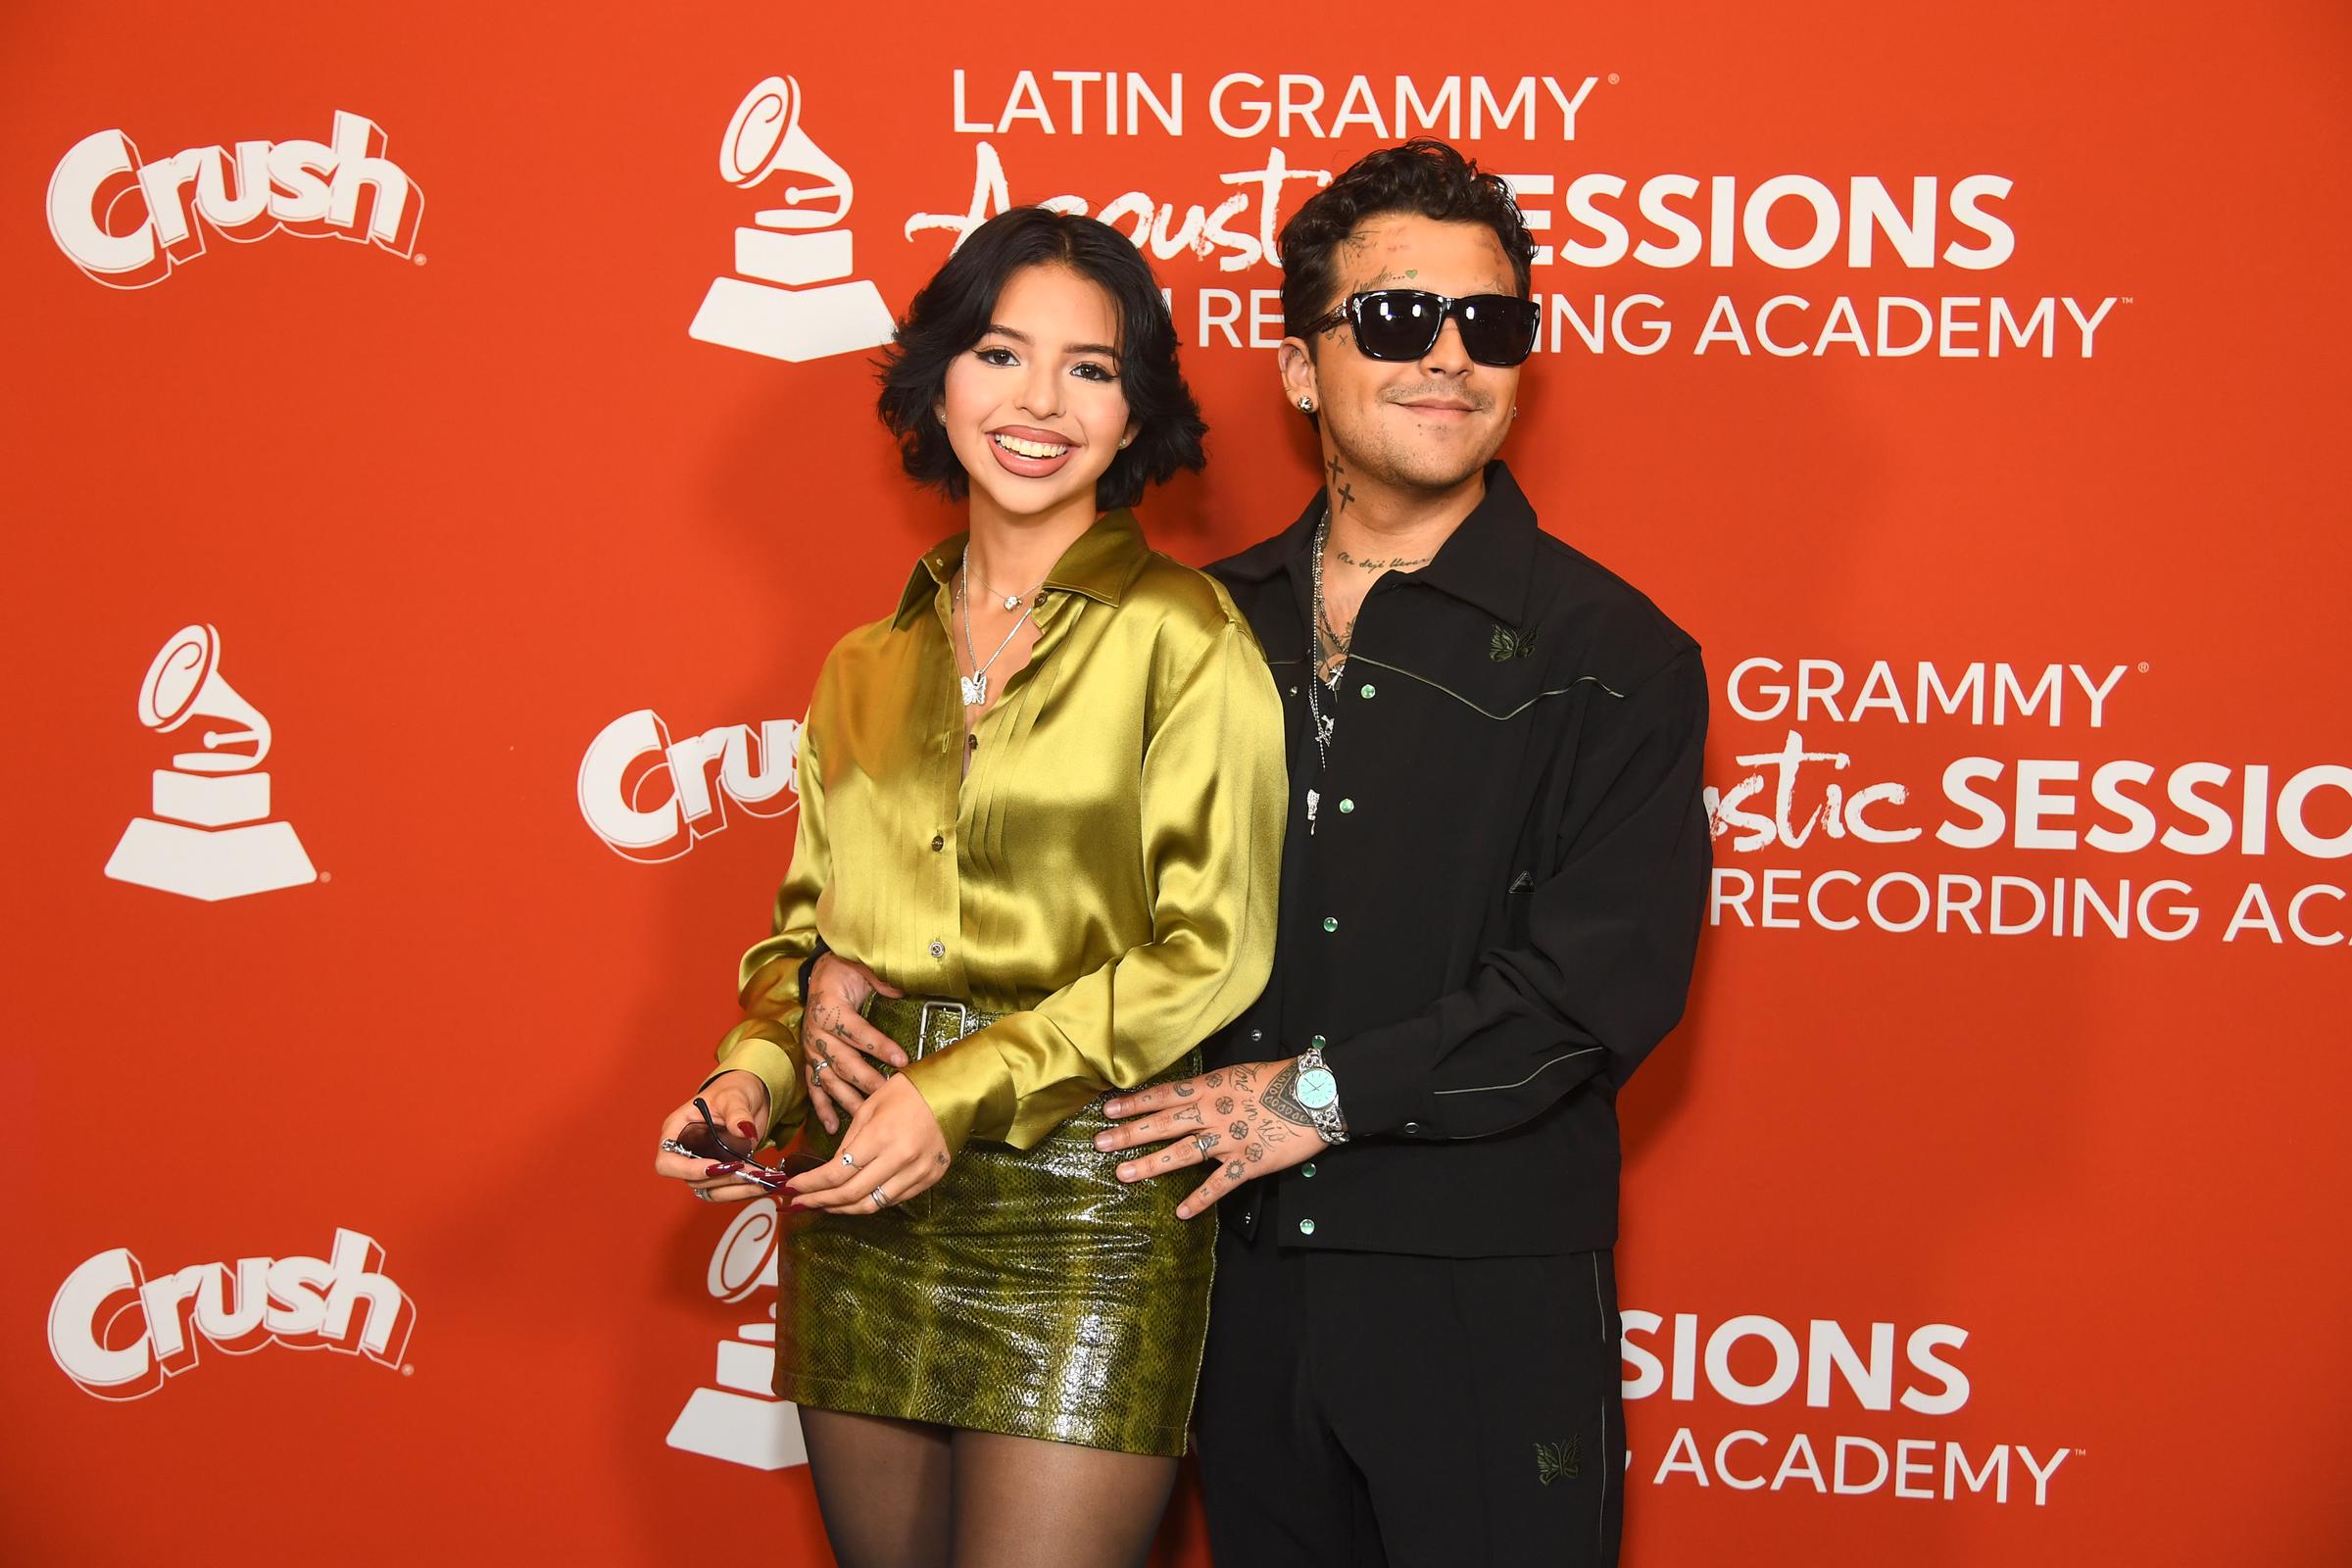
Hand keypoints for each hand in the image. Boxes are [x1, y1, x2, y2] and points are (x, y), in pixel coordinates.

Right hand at [653, 1071, 775, 1204]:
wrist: (750, 1096)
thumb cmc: (733, 1090)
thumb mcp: (734, 1096)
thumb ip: (737, 1113)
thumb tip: (744, 1130)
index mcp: (677, 1130)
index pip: (667, 1161)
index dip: (687, 1169)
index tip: (715, 1166)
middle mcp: (686, 1152)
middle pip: (693, 1180)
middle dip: (723, 1179)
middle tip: (751, 1172)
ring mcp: (703, 1164)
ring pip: (712, 1190)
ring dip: (737, 1189)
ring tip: (762, 1181)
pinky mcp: (721, 1173)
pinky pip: (727, 1190)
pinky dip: (745, 1189)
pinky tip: (763, 1183)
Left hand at [785, 1075, 949, 1214]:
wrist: (953, 1092)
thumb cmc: (908, 1092)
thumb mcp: (870, 1108)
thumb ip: (850, 1142)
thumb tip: (831, 1170)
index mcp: (880, 1137)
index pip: (837, 1173)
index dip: (811, 1185)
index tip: (792, 1189)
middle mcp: (899, 1159)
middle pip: (851, 1194)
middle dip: (821, 1201)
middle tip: (801, 1202)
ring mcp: (918, 1173)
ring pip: (873, 1204)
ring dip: (843, 1209)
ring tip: (824, 1206)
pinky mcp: (930, 1179)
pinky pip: (893, 1199)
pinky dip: (871, 1202)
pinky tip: (856, 1199)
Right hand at [801, 954, 906, 1133]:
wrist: (820, 974)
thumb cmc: (844, 972)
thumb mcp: (861, 967)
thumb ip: (880, 979)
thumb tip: (901, 989)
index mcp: (830, 1008)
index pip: (857, 1031)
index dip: (879, 1046)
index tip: (902, 1059)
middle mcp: (817, 1033)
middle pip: (844, 1061)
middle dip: (867, 1081)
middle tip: (889, 1094)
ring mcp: (812, 1050)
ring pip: (830, 1080)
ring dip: (848, 1100)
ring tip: (867, 1116)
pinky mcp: (810, 1061)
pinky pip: (814, 1088)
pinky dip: (822, 1108)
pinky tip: (833, 1126)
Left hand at [1096, 1058, 1326, 1219]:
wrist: (1315, 1095)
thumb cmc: (1279, 1080)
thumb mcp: (1238, 1074)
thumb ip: (1211, 1088)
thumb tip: (1186, 1097)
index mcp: (1210, 1087)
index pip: (1164, 1095)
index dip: (1134, 1103)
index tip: (1107, 1110)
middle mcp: (1213, 1112)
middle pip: (1164, 1124)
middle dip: (1129, 1134)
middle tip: (1100, 1143)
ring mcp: (1230, 1139)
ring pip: (1183, 1153)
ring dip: (1151, 1164)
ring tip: (1123, 1174)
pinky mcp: (1249, 1163)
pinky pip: (1220, 1184)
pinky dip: (1201, 1199)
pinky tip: (1181, 1212)